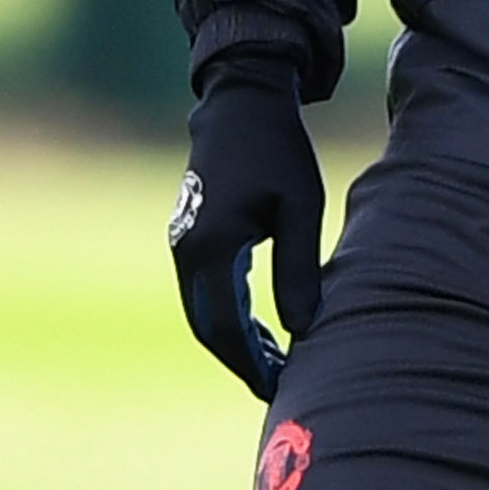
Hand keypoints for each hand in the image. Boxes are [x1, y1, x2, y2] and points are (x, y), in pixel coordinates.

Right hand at [167, 48, 322, 399]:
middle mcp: (189, 252)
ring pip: (204, 311)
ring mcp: (184, 244)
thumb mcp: (299, 207)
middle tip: (277, 385)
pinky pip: (205, 290)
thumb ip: (299, 269)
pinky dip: (229, 314)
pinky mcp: (191, 234)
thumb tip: (304, 329)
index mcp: (212, 249)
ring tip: (276, 360)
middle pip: (209, 328)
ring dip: (236, 338)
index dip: (251, 364)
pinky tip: (261, 324)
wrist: (242, 102)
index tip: (279, 387)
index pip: (226, 328)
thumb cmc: (278, 150)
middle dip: (241, 360)